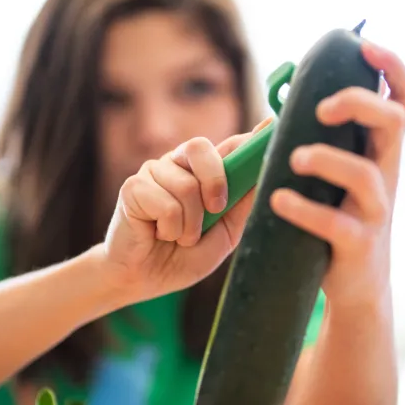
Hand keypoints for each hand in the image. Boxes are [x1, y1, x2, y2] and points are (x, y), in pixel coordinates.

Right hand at [102, 120, 270, 303]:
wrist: (145, 279)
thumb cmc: (184, 256)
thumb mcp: (224, 234)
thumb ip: (241, 206)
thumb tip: (262, 177)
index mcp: (203, 172)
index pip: (229, 145)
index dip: (250, 138)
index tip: (272, 125)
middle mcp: (178, 165)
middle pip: (200, 147)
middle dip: (215, 180)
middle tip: (215, 209)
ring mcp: (153, 173)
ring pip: (186, 186)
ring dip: (190, 224)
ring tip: (180, 236)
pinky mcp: (133, 188)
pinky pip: (166, 204)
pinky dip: (171, 229)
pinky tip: (160, 234)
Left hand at [270, 42, 404, 307]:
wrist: (358, 285)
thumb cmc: (342, 216)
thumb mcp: (344, 172)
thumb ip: (328, 137)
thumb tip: (285, 97)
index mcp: (382, 150)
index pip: (404, 97)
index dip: (392, 66)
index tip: (365, 46)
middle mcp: (386, 173)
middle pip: (391, 122)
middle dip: (359, 103)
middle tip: (321, 107)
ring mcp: (376, 210)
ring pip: (365, 175)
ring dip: (328, 159)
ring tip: (294, 158)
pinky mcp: (358, 245)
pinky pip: (337, 225)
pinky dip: (305, 210)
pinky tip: (279, 201)